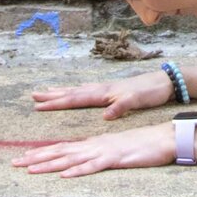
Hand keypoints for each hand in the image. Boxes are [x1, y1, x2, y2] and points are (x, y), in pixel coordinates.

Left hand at [12, 122, 179, 177]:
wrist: (164, 138)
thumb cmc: (142, 145)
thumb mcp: (115, 151)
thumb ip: (98, 156)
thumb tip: (82, 163)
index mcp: (93, 143)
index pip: (62, 148)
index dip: (42, 152)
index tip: (23, 157)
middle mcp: (94, 145)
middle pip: (60, 151)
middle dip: (36, 157)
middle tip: (15, 163)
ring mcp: (104, 151)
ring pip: (71, 159)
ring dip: (50, 164)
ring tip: (30, 169)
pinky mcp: (116, 159)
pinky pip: (94, 166)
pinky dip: (79, 171)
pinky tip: (65, 175)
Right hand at [29, 70, 175, 119]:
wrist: (163, 81)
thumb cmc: (150, 91)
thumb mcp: (136, 100)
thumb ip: (121, 106)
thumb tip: (105, 115)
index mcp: (104, 93)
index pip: (75, 98)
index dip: (57, 102)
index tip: (39, 105)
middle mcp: (101, 89)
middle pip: (71, 92)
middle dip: (51, 95)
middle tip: (32, 95)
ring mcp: (104, 88)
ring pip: (76, 90)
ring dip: (60, 92)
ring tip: (44, 93)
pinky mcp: (110, 90)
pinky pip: (85, 91)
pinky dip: (73, 92)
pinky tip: (72, 93)